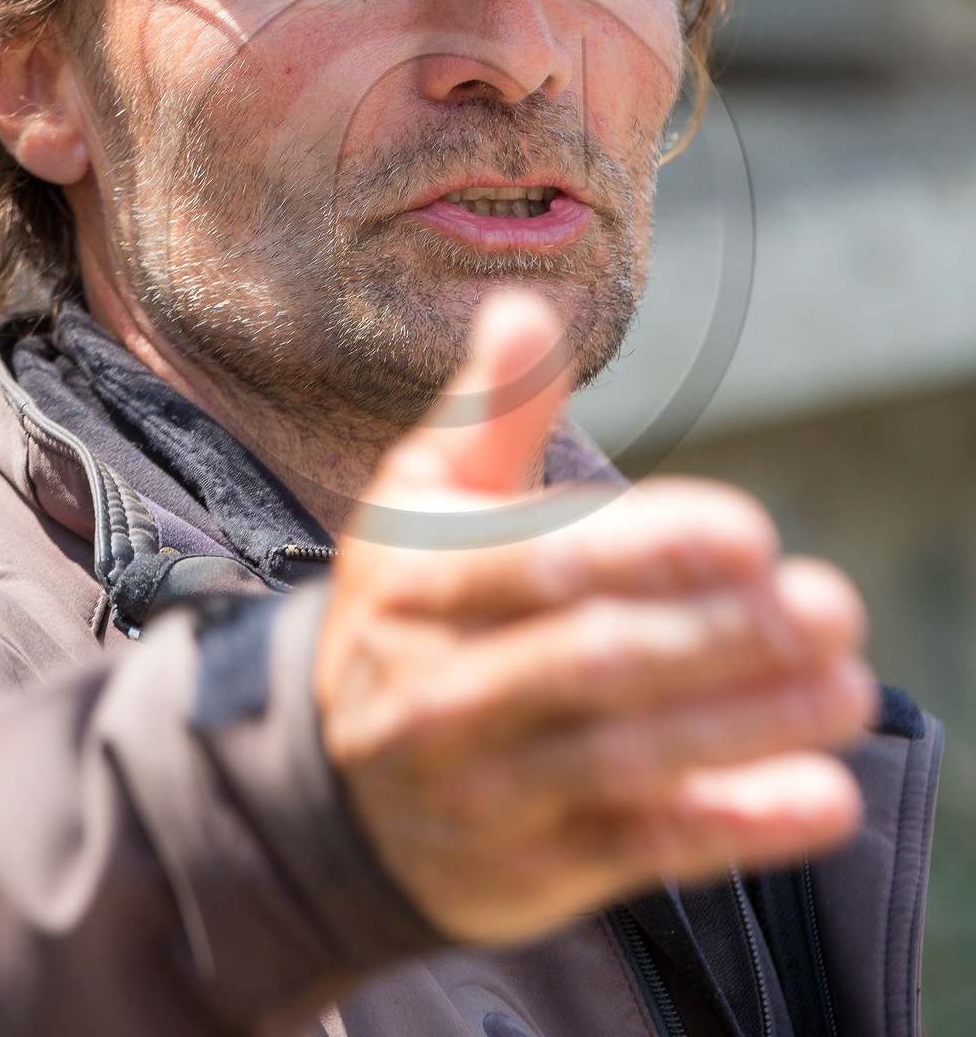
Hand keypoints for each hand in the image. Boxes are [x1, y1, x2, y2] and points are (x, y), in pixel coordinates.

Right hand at [315, 289, 874, 942]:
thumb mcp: (421, 500)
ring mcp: (481, 791)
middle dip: (719, 636)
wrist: (331, 786)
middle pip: (592, 664)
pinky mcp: (526, 871)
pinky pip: (639, 852)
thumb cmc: (409, 609)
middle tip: (832, 606)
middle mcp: (440, 691)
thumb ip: (491, 410)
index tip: (751, 532)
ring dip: (746, 726)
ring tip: (845, 687)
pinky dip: (735, 828)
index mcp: (421, 583)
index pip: (539, 565)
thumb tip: (529, 305)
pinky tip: (820, 798)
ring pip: (626, 760)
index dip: (648, 550)